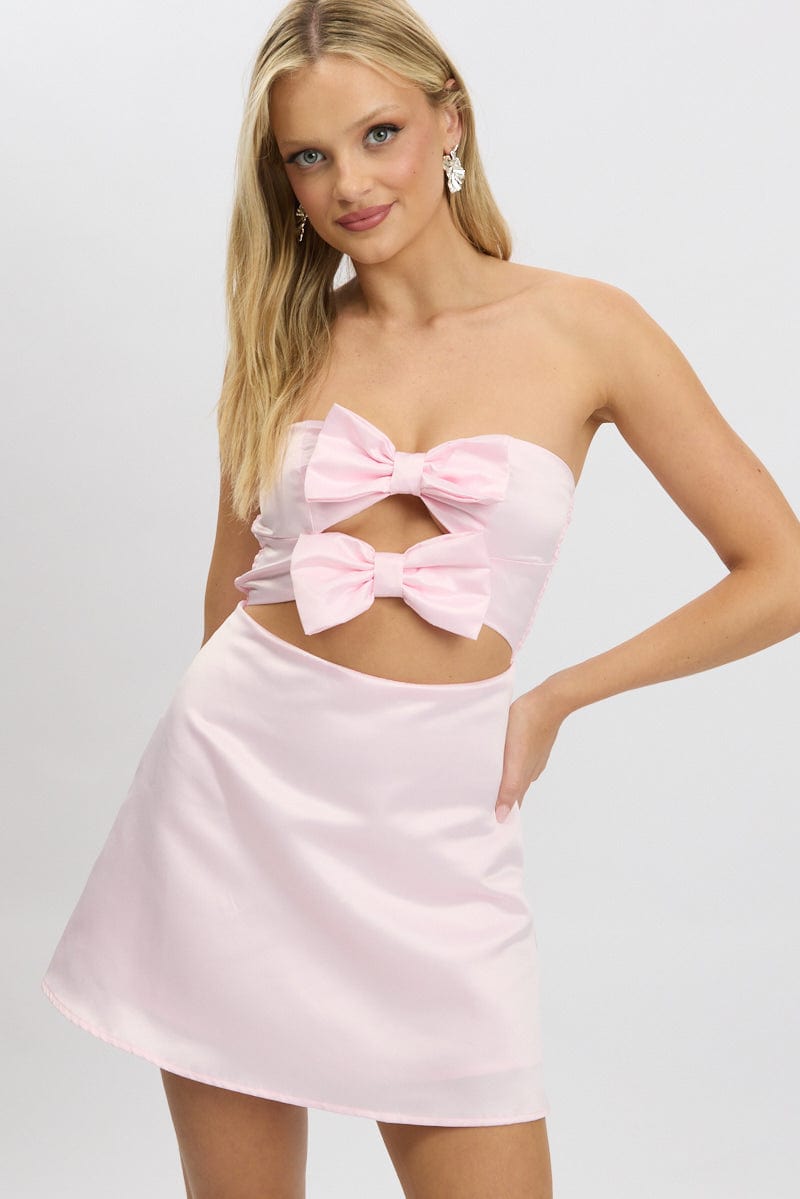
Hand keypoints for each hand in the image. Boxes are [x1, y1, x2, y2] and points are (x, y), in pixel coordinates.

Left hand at [495, 681, 568, 822]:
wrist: (548, 701)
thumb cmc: (528, 728)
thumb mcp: (515, 761)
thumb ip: (508, 788)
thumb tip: (502, 817)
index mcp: (524, 778)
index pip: (513, 803)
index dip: (502, 813)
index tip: (488, 823)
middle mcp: (529, 770)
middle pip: (513, 790)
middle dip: (500, 799)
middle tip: (480, 806)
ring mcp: (531, 755)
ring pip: (514, 773)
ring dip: (501, 781)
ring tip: (483, 784)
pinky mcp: (530, 742)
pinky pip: (516, 759)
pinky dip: (506, 765)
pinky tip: (498, 760)